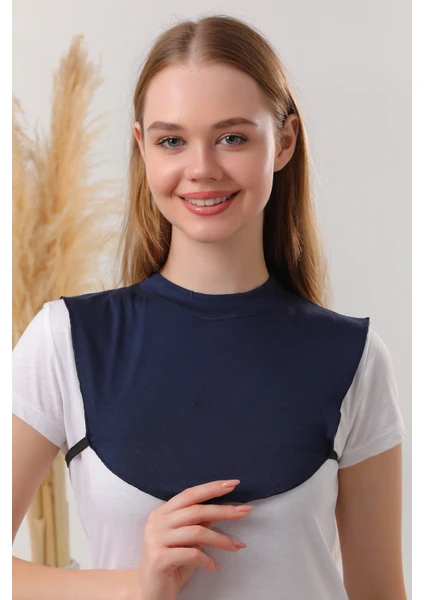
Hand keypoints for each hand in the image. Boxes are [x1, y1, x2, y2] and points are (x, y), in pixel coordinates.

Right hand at [136, 479, 252, 599]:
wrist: (148, 592)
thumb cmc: (172, 564)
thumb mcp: (187, 541)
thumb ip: (199, 524)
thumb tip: (223, 509)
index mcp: (162, 512)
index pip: (190, 494)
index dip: (212, 487)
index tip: (233, 483)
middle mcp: (157, 522)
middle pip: (196, 510)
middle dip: (223, 510)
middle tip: (244, 511)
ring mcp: (156, 539)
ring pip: (197, 532)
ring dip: (221, 539)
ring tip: (236, 546)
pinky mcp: (159, 559)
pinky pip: (191, 554)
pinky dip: (208, 560)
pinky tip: (215, 566)